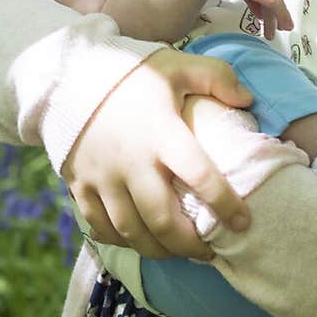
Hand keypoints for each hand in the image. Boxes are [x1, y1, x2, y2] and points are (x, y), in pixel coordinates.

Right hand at [61, 48, 254, 259]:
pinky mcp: (80, 185)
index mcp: (161, 132)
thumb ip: (217, 77)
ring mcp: (102, 178)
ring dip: (159, 250)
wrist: (68, 77)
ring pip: (132, 232)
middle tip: (210, 251)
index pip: (200, 175)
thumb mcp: (176, 65)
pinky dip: (123, 242)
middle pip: (163, 220)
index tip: (243, 222)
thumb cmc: (131, 74)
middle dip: (190, 245)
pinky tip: (142, 242)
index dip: (225, 203)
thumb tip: (248, 100)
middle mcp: (131, 162)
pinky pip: (101, 227)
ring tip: (180, 252)